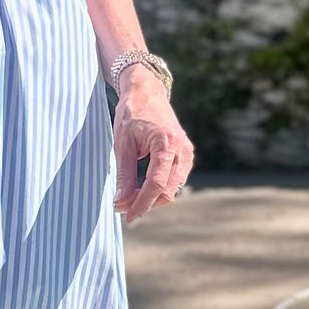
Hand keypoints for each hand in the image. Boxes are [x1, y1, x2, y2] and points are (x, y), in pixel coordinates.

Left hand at [111, 69, 194, 224]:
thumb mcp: (123, 143)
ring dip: (152, 198)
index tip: (127, 216)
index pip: (156, 183)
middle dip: (145, 203)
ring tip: (129, 198)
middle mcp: (182, 149)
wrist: (147, 92)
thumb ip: (124, 173)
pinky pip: (176, 179)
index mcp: (166, 143)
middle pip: (167, 190)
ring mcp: (187, 152)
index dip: (142, 203)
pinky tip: (142, 188)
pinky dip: (160, 188)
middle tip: (122, 207)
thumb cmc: (132, 114)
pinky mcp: (186, 154)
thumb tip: (121, 201)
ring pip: (173, 188)